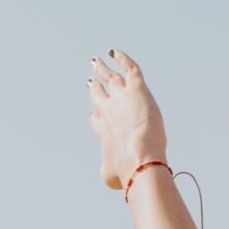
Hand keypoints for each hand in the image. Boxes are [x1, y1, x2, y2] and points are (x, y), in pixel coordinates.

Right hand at [87, 50, 167, 191]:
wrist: (138, 158)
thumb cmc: (125, 171)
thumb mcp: (111, 176)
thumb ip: (109, 170)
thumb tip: (115, 176)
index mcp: (103, 129)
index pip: (96, 116)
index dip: (95, 114)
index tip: (94, 113)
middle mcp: (108, 110)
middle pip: (98, 93)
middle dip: (94, 87)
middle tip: (91, 79)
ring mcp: (121, 97)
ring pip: (110, 77)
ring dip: (103, 69)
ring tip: (97, 61)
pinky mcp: (137, 89)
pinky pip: (129, 67)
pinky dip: (121, 58)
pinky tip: (115, 52)